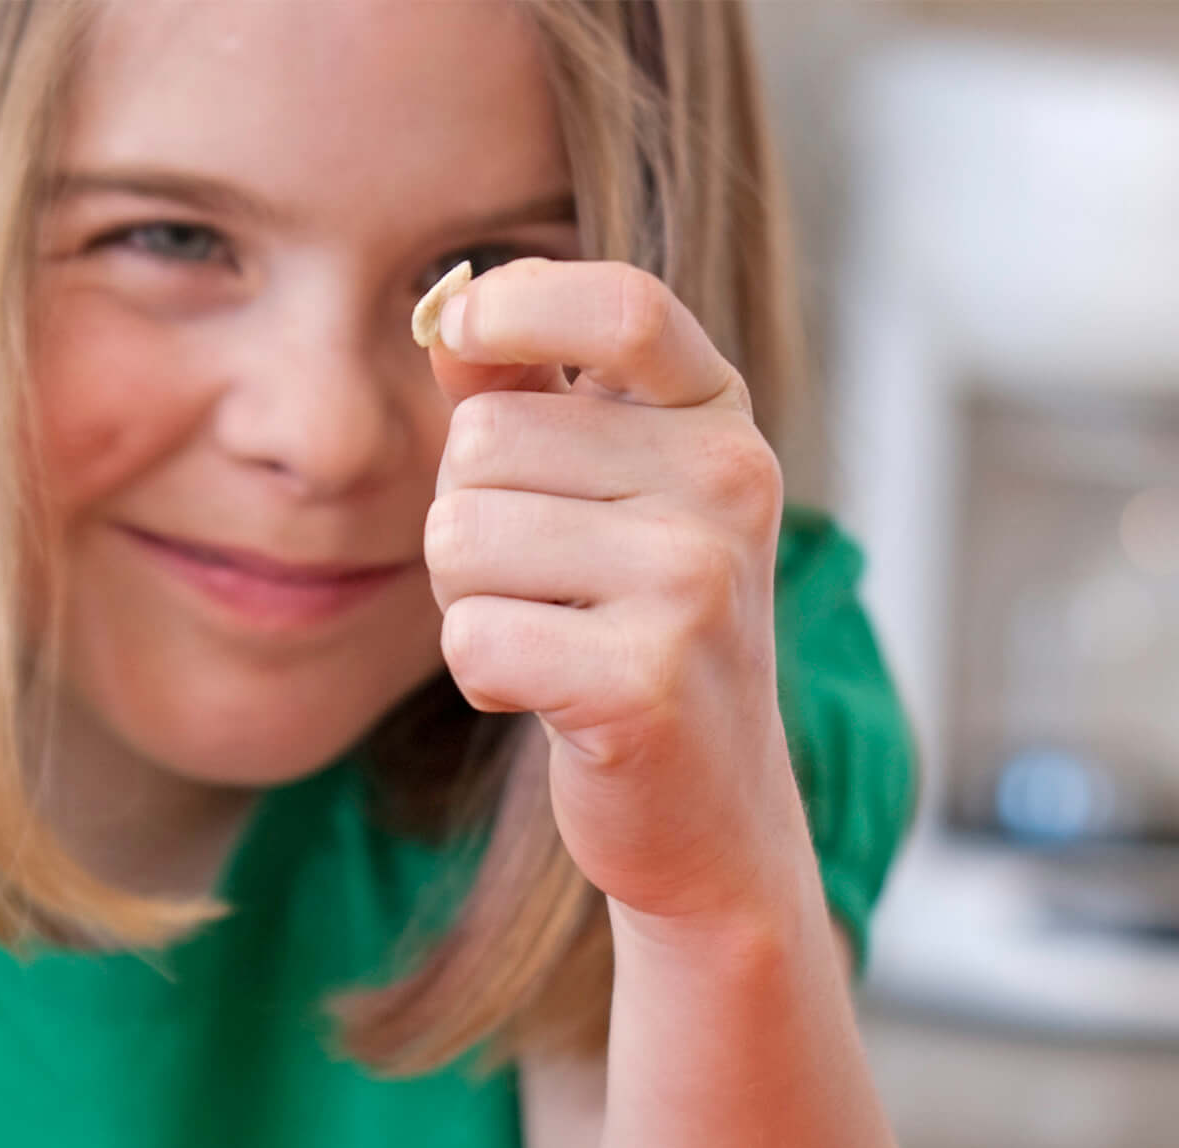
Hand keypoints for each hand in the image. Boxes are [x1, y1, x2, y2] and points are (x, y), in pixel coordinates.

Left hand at [423, 258, 819, 937]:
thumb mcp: (607, 495)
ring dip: (468, 601)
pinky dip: (482, 676)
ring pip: (460, 536)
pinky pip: (472, 636)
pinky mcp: (645, 682)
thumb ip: (532, 392)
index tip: (463, 336)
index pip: (622, 307)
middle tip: (541, 585)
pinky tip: (550, 698)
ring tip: (549, 638)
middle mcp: (728, 486)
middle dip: (469, 516)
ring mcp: (695, 583)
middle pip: (484, 439)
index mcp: (722, 422)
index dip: (518, 305)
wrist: (712, 812)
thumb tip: (450, 304)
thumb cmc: (636, 633)